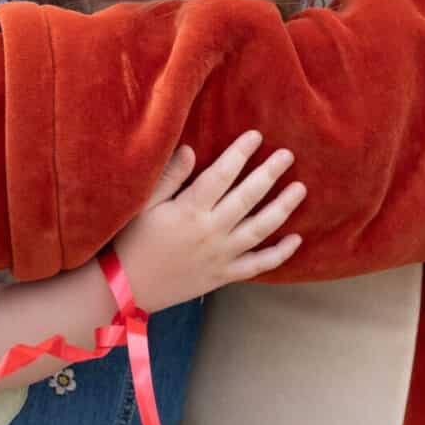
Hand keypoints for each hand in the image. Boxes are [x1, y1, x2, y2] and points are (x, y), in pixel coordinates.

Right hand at [113, 131, 304, 311]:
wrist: (124, 289)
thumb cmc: (131, 241)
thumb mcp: (144, 204)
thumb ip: (170, 177)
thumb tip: (191, 149)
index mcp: (189, 211)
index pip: (221, 175)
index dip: (240, 153)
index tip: (256, 136)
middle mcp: (210, 232)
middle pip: (247, 198)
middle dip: (270, 174)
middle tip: (288, 155)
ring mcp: (220, 256)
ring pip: (259, 229)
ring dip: (282, 208)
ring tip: (300, 189)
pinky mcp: (223, 276)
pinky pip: (258, 265)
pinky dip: (279, 254)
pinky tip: (296, 239)